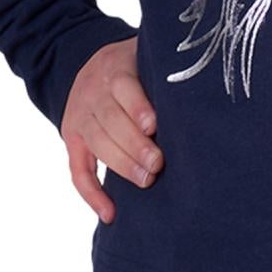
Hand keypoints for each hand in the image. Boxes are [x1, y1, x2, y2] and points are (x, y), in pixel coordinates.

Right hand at [60, 35, 162, 222]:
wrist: (94, 65)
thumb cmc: (137, 68)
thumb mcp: (146, 58)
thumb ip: (164, 74)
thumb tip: (199, 97)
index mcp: (115, 67)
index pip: (123, 87)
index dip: (137, 107)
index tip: (154, 126)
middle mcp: (92, 91)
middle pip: (110, 119)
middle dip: (134, 144)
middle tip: (157, 163)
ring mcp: (79, 116)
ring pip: (96, 143)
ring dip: (120, 165)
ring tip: (146, 180)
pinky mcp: (71, 139)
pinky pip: (77, 171)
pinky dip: (92, 194)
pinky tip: (110, 213)